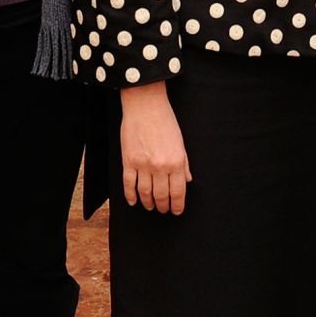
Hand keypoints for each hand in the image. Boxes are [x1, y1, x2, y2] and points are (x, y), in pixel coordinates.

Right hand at [119, 82, 191, 213]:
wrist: (145, 105)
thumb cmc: (165, 121)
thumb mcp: (180, 142)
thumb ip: (184, 163)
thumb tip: (187, 180)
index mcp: (176, 162)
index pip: (178, 192)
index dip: (177, 205)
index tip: (176, 211)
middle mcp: (160, 166)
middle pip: (161, 195)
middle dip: (163, 206)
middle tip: (163, 210)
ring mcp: (143, 165)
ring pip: (145, 193)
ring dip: (148, 203)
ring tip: (150, 206)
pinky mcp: (128, 161)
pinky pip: (128, 184)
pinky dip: (130, 195)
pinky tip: (133, 201)